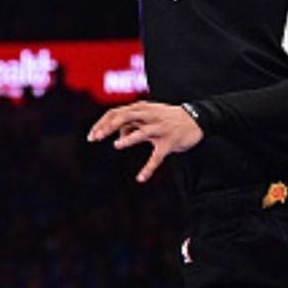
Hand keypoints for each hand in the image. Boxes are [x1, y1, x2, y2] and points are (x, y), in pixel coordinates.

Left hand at [87, 101, 204, 183]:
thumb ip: (133, 123)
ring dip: (129, 139)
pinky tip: (140, 178)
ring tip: (116, 145)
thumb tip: (119, 133)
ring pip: (142, 133)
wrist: (196, 118)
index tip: (91, 135)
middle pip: (124, 117)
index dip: (102, 123)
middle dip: (108, 127)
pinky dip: (148, 168)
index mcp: (141, 109)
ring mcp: (160, 128)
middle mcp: (149, 116)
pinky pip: (157, 156)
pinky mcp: (170, 142)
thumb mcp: (149, 116)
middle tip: (95, 138)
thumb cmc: (167, 117)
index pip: (116, 112)